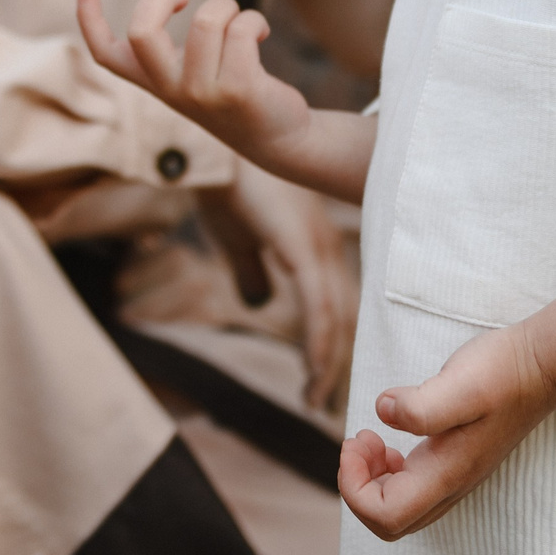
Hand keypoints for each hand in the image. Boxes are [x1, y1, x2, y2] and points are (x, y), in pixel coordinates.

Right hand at [77, 0, 324, 180]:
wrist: (278, 139)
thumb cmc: (232, 92)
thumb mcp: (194, 73)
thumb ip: (173, 50)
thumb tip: (162, 0)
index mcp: (154, 81)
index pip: (106, 54)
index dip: (89, 20)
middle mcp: (171, 90)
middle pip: (141, 32)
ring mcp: (202, 93)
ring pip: (207, 20)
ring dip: (229, 7)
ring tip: (241, 22)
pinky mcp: (238, 90)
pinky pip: (241, 28)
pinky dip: (255, 20)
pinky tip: (261, 33)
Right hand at [200, 166, 356, 410]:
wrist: (211, 154)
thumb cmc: (224, 188)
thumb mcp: (238, 240)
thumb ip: (251, 271)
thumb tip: (257, 303)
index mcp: (317, 242)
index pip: (336, 300)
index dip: (330, 341)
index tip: (319, 377)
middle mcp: (329, 245)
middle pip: (344, 314)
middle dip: (334, 361)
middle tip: (321, 401)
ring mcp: (319, 247)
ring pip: (336, 317)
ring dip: (327, 362)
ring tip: (314, 398)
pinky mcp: (303, 250)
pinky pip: (318, 308)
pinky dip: (319, 344)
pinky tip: (313, 371)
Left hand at [339, 322, 555, 539]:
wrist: (538, 368)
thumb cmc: (500, 373)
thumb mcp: (459, 384)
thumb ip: (420, 407)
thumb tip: (383, 413)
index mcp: (445, 474)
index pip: (386, 516)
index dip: (354, 488)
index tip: (356, 441)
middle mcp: (450, 486)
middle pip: (389, 523)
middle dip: (359, 486)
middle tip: (362, 440)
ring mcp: (454, 479)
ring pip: (399, 509)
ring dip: (372, 480)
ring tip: (373, 440)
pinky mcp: (454, 464)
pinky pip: (412, 490)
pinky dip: (389, 472)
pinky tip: (393, 441)